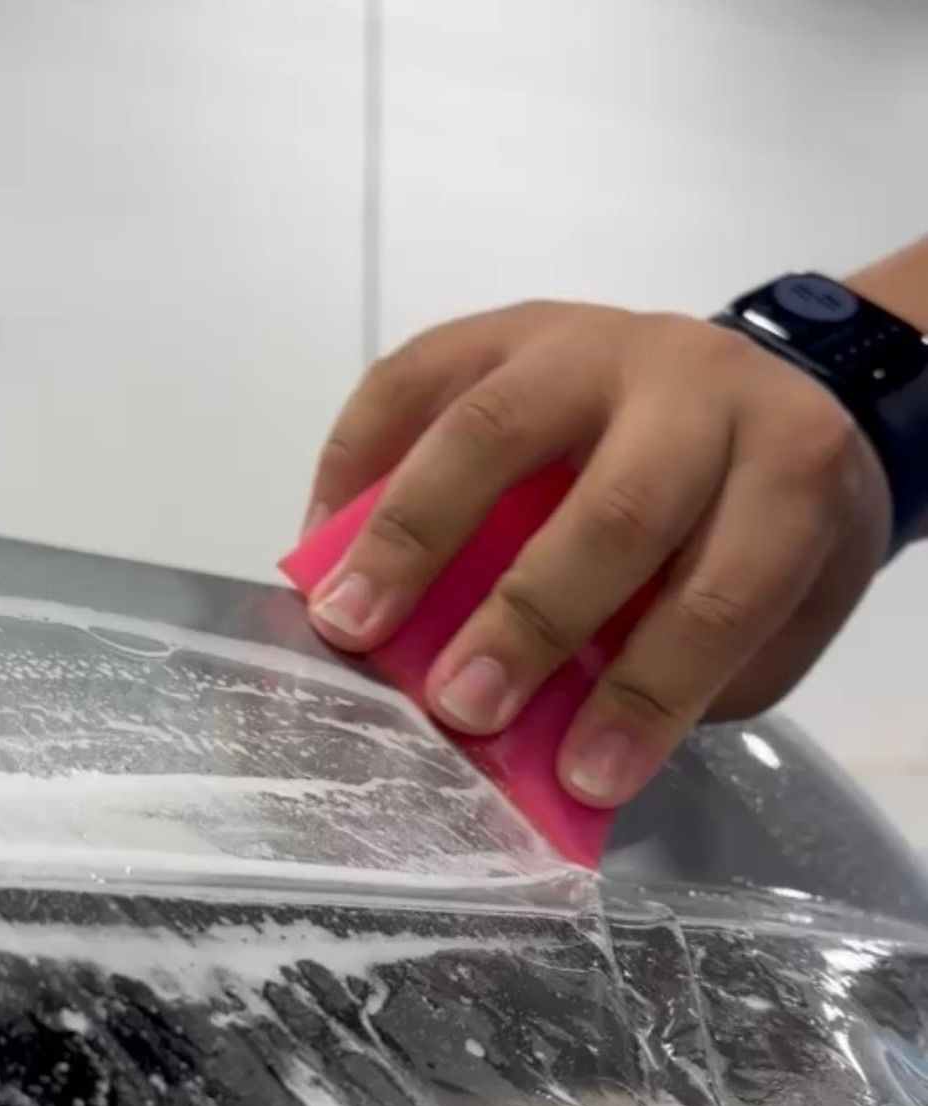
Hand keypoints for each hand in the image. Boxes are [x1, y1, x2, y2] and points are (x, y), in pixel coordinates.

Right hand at [304, 304, 890, 804]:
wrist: (766, 396)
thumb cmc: (752, 534)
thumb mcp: (765, 618)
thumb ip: (672, 670)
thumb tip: (545, 747)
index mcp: (786, 471)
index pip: (722, 591)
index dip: (649, 693)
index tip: (582, 779)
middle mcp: (696, 389)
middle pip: (614, 506)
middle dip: (528, 618)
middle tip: (457, 706)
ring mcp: (593, 343)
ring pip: (495, 427)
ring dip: (412, 534)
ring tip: (346, 622)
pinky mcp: (508, 327)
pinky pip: (414, 377)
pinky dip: (355, 459)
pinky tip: (319, 541)